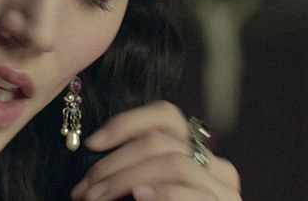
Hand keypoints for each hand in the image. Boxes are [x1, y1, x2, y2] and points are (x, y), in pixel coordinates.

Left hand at [70, 101, 240, 200]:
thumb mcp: (141, 185)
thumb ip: (131, 167)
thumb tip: (96, 146)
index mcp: (194, 151)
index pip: (166, 115)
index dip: (126, 123)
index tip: (93, 143)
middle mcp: (212, 164)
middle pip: (161, 141)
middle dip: (114, 162)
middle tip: (86, 188)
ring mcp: (222, 187)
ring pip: (173, 163)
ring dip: (126, 179)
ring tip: (98, 197)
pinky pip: (194, 193)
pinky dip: (164, 192)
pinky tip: (139, 195)